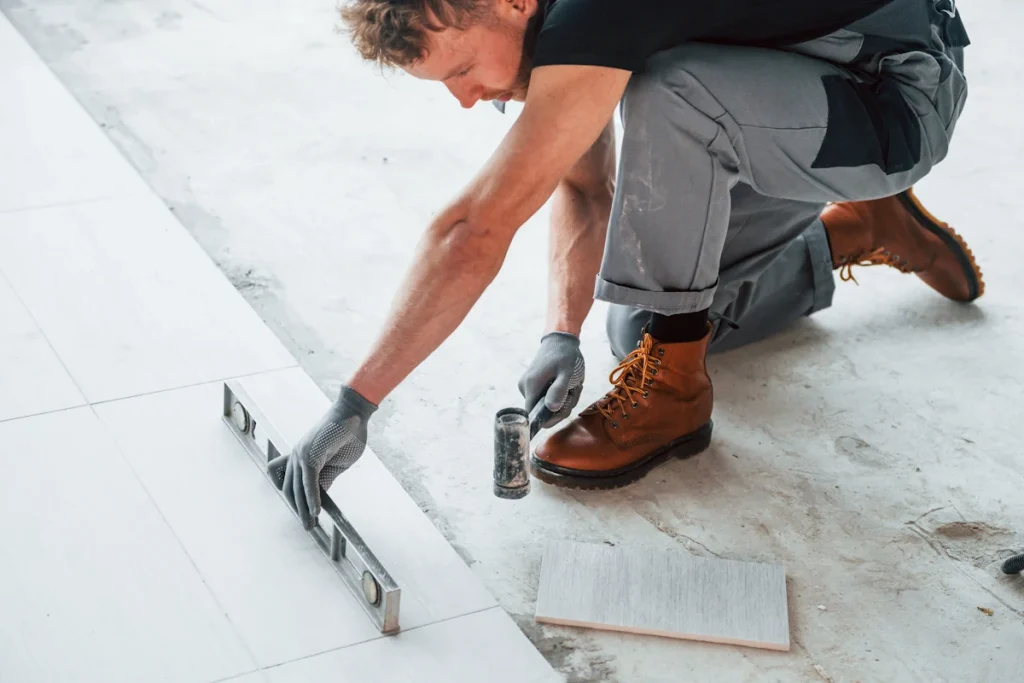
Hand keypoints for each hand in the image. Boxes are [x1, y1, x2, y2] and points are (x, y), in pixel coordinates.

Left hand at [267, 386, 376, 528]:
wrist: (354, 414)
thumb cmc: (348, 434)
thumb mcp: (337, 462)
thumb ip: (326, 477)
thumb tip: (318, 496)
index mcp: (300, 455)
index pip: (291, 483)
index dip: (296, 501)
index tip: (305, 516)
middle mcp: (296, 455)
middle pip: (290, 489)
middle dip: (298, 510)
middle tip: (307, 526)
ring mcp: (301, 454)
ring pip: (297, 488)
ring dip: (303, 509)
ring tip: (310, 525)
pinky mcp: (310, 455)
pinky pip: (309, 482)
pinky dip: (312, 498)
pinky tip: (316, 512)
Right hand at [518, 332, 584, 428]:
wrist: (560, 340)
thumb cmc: (565, 356)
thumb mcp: (567, 373)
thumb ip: (558, 390)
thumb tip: (550, 409)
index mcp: (531, 386)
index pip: (534, 417)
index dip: (551, 418)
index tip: (565, 406)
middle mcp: (524, 388)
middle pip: (542, 412)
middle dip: (562, 405)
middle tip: (573, 390)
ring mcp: (527, 387)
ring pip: (546, 406)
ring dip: (563, 399)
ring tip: (571, 385)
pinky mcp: (532, 385)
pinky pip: (546, 398)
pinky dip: (559, 395)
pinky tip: (565, 384)